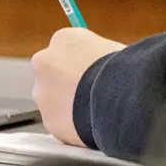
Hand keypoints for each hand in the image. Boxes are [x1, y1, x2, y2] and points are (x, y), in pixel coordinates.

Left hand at [30, 26, 124, 144]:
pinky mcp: (48, 120)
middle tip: (91, 94)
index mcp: (64, 39)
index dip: (81, 64)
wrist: (118, 96)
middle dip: (68, 84)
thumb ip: (99, 57)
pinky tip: (91, 127)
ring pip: (53, 101)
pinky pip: (61, 124)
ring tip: (94, 113)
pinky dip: (72, 127)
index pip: (66, 50)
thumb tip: (105, 68)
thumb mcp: (113, 49)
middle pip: (53, 74)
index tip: (94, 73)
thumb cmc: (123, 66)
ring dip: (68, 107)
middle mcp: (45, 62)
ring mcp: (43, 92)